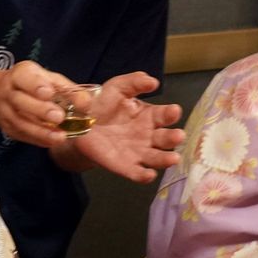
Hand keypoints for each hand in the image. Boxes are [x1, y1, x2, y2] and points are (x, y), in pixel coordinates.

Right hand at [0, 60, 72, 148]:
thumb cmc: (32, 84)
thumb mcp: (48, 79)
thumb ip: (67, 89)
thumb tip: (86, 102)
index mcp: (20, 74)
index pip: (24, 77)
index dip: (36, 85)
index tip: (49, 93)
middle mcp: (8, 91)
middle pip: (20, 101)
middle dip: (40, 110)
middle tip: (59, 117)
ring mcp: (5, 111)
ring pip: (20, 122)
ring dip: (41, 131)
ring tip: (60, 137)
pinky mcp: (7, 128)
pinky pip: (22, 135)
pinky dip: (38, 139)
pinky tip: (52, 141)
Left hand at [66, 72, 184, 182]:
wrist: (79, 122)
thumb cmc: (102, 103)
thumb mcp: (117, 87)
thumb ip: (134, 82)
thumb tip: (153, 81)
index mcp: (150, 116)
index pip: (165, 115)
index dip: (171, 113)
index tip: (174, 111)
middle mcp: (148, 136)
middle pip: (165, 139)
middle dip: (173, 138)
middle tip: (178, 136)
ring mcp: (138, 153)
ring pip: (156, 158)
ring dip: (165, 159)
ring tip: (173, 158)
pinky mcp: (124, 166)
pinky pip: (136, 173)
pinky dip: (144, 176)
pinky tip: (148, 175)